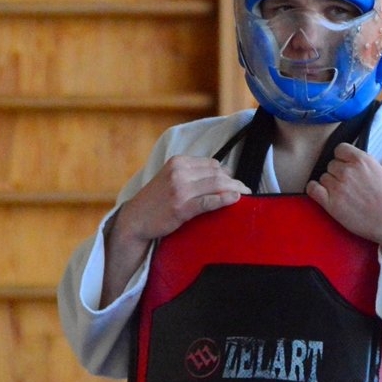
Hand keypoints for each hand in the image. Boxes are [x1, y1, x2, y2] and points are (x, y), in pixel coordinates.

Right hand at [100, 156, 249, 305]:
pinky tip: (235, 200)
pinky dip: (224, 199)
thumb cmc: (156, 200)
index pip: (212, 164)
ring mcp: (180, 189)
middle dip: (234, 182)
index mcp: (178, 162)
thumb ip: (193, 173)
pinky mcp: (181, 207)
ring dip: (234, 189)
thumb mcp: (171, 178)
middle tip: (246, 190)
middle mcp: (179, 172)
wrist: (135, 219)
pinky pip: (208, 201)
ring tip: (245, 195)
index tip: (235, 182)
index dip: (227, 173)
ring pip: (216, 185)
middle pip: (217, 173)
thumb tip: (223, 173)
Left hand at [306, 143, 381, 285]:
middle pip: (331, 164)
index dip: (343, 157)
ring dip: (329, 184)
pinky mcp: (331, 204)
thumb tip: (364, 168)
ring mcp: (338, 187)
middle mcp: (348, 171)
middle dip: (338, 173)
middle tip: (347, 184)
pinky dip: (315, 190)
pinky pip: (313, 189)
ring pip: (323, 177)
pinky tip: (323, 195)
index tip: (346, 164)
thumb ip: (372, 167)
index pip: (340, 149)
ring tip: (341, 194)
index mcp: (363, 160)